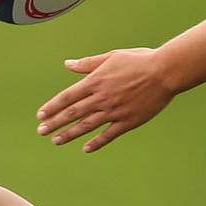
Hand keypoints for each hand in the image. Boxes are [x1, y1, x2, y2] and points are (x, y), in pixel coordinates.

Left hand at [36, 47, 172, 151]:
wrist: (165, 71)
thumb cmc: (139, 60)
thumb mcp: (111, 57)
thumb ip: (88, 64)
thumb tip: (67, 64)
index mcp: (96, 81)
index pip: (67, 97)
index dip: (52, 107)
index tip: (41, 115)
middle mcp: (102, 97)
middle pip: (73, 113)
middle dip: (55, 123)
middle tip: (41, 132)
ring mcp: (115, 111)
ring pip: (87, 126)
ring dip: (69, 134)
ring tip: (56, 141)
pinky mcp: (128, 121)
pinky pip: (109, 135)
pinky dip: (96, 142)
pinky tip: (85, 148)